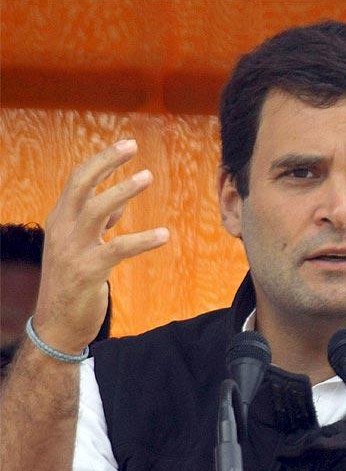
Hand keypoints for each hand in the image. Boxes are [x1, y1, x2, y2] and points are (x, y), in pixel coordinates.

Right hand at [33, 139, 168, 353]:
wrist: (56, 325)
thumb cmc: (71, 283)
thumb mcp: (81, 247)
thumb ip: (99, 224)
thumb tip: (119, 203)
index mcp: (60, 221)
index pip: (78, 181)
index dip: (102, 161)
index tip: (126, 145)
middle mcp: (62, 230)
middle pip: (81, 184)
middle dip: (107, 161)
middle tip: (133, 145)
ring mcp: (73, 249)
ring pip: (96, 209)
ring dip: (123, 190)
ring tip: (147, 176)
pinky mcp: (88, 271)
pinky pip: (118, 248)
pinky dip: (143, 239)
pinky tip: (163, 234)